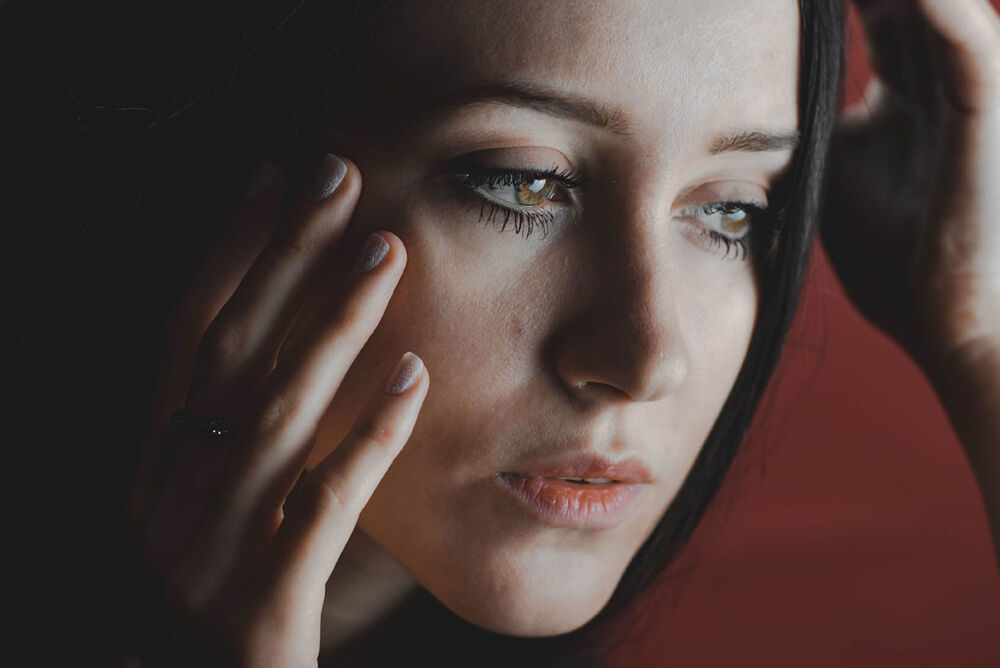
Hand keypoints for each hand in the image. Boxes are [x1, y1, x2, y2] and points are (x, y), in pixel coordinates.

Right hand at [125, 155, 428, 665]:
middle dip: (285, 256)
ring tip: (388, 251)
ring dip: (334, 323)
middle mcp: (168, 498)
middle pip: (231, 352)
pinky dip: (369, 437)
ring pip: (275, 415)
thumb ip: (261, 444)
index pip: (186, 337)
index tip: (272, 177)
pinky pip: (321, 506)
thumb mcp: (229, 515)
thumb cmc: (230, 607)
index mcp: (156, 469)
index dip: (229, 252)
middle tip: (339, 175)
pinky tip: (415, 378)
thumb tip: (316, 349)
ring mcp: (209, 551)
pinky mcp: (262, 605)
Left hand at [821, 0, 999, 376]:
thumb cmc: (898, 261)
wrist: (956, 325)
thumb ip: (814, 130)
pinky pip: (967, 48)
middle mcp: (942, 77)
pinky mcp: (984, 117)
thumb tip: (756, 109)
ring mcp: (966, 92)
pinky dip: (936, 14)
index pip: (872, 12)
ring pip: (934, 5)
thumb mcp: (835, 181)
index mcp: (907, 93)